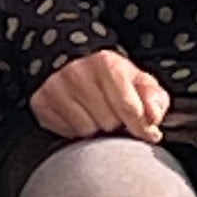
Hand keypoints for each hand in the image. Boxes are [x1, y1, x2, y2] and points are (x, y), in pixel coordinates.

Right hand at [31, 49, 172, 140]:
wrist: (74, 63)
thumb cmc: (112, 77)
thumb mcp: (139, 81)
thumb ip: (154, 99)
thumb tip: (154, 117)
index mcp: (107, 63)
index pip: (129, 108)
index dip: (141, 126)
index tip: (147, 133)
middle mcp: (79, 72)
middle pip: (108, 122)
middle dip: (116, 123)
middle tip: (114, 114)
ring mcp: (57, 87)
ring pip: (87, 130)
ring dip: (96, 128)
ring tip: (96, 114)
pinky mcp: (42, 101)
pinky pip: (67, 132)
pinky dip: (76, 130)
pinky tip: (80, 116)